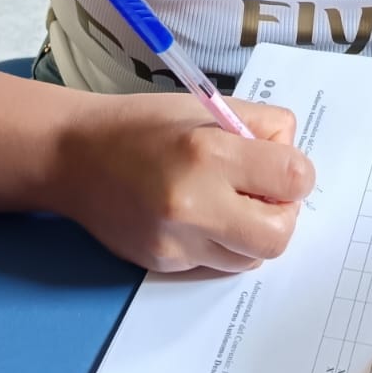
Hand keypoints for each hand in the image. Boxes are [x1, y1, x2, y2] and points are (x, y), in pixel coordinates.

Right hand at [52, 93, 314, 272]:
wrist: (76, 156)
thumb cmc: (145, 125)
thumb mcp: (209, 107)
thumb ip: (262, 128)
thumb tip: (294, 159)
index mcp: (209, 152)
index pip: (294, 179)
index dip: (296, 173)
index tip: (281, 166)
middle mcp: (194, 203)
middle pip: (280, 235)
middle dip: (282, 214)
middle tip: (262, 193)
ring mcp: (177, 242)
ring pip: (252, 258)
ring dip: (253, 233)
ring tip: (229, 203)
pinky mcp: (165, 264)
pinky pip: (220, 265)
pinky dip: (224, 244)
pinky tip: (203, 218)